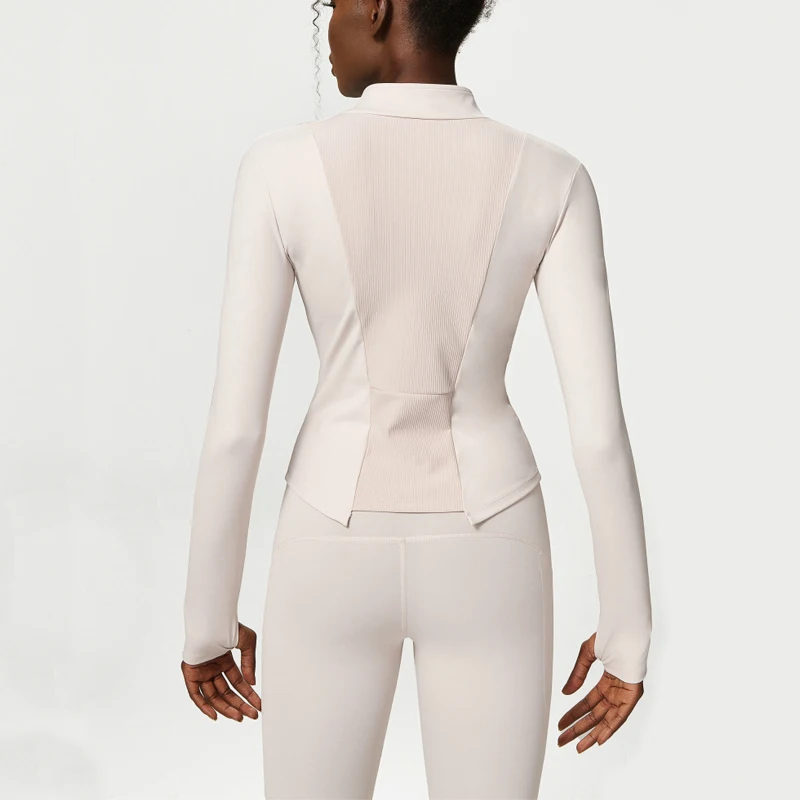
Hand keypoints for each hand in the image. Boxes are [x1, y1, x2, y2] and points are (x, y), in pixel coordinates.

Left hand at [181, 622, 262, 721]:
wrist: (212, 623)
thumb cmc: (228, 627)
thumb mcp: (247, 643)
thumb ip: (249, 664)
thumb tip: (251, 683)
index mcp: (224, 660)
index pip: (238, 683)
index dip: (249, 695)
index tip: (258, 705)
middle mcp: (212, 668)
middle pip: (227, 693)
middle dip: (240, 705)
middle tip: (252, 715)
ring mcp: (201, 672)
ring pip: (213, 697)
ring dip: (226, 708)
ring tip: (239, 717)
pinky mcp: (191, 675)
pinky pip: (196, 695)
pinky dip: (204, 706)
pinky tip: (216, 715)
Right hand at [557, 632, 643, 751]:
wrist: (625, 629)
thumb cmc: (610, 635)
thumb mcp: (587, 655)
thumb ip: (577, 675)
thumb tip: (566, 693)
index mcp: (607, 681)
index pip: (587, 704)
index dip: (573, 715)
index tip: (561, 725)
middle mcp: (616, 691)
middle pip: (595, 716)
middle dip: (578, 729)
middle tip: (563, 741)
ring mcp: (624, 694)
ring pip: (606, 720)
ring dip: (592, 734)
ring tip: (578, 747)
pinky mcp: (632, 695)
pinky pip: (621, 716)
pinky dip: (610, 728)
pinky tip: (599, 739)